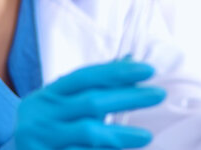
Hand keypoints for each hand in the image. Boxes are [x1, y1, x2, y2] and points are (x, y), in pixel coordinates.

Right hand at [13, 60, 165, 148]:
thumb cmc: (48, 123)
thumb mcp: (63, 100)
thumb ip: (96, 82)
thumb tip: (132, 60)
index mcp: (48, 94)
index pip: (85, 76)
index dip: (117, 72)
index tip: (148, 70)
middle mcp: (42, 114)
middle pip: (91, 102)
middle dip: (128, 98)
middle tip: (158, 94)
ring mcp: (42, 140)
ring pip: (86, 133)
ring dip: (120, 134)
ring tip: (146, 135)